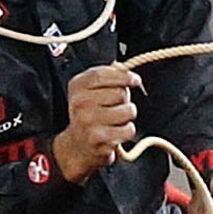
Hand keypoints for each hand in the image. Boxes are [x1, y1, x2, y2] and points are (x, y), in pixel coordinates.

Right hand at [54, 64, 139, 182]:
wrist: (77, 146)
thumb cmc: (88, 115)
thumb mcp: (90, 91)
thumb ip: (106, 76)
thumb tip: (121, 67)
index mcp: (77, 86)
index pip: (103, 74)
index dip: (123, 76)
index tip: (135, 80)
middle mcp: (80, 103)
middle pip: (119, 93)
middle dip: (125, 99)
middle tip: (116, 106)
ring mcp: (88, 121)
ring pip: (127, 111)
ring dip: (128, 116)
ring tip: (116, 120)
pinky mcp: (99, 139)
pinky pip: (128, 129)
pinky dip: (127, 131)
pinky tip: (117, 132)